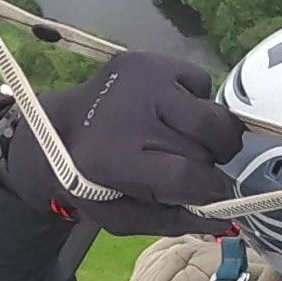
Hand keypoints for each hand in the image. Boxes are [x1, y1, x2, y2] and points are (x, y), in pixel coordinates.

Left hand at [0, 51, 238, 233]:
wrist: (56, 129)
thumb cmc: (92, 180)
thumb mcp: (120, 216)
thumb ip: (173, 222)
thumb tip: (225, 221)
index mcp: (112, 158)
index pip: (187, 175)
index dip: (211, 190)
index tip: (216, 196)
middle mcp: (128, 112)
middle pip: (205, 147)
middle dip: (209, 163)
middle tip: (195, 169)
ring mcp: (141, 78)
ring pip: (212, 114)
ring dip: (211, 135)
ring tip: (188, 142)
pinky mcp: (149, 59)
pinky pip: (202, 83)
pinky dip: (197, 103)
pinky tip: (172, 113)